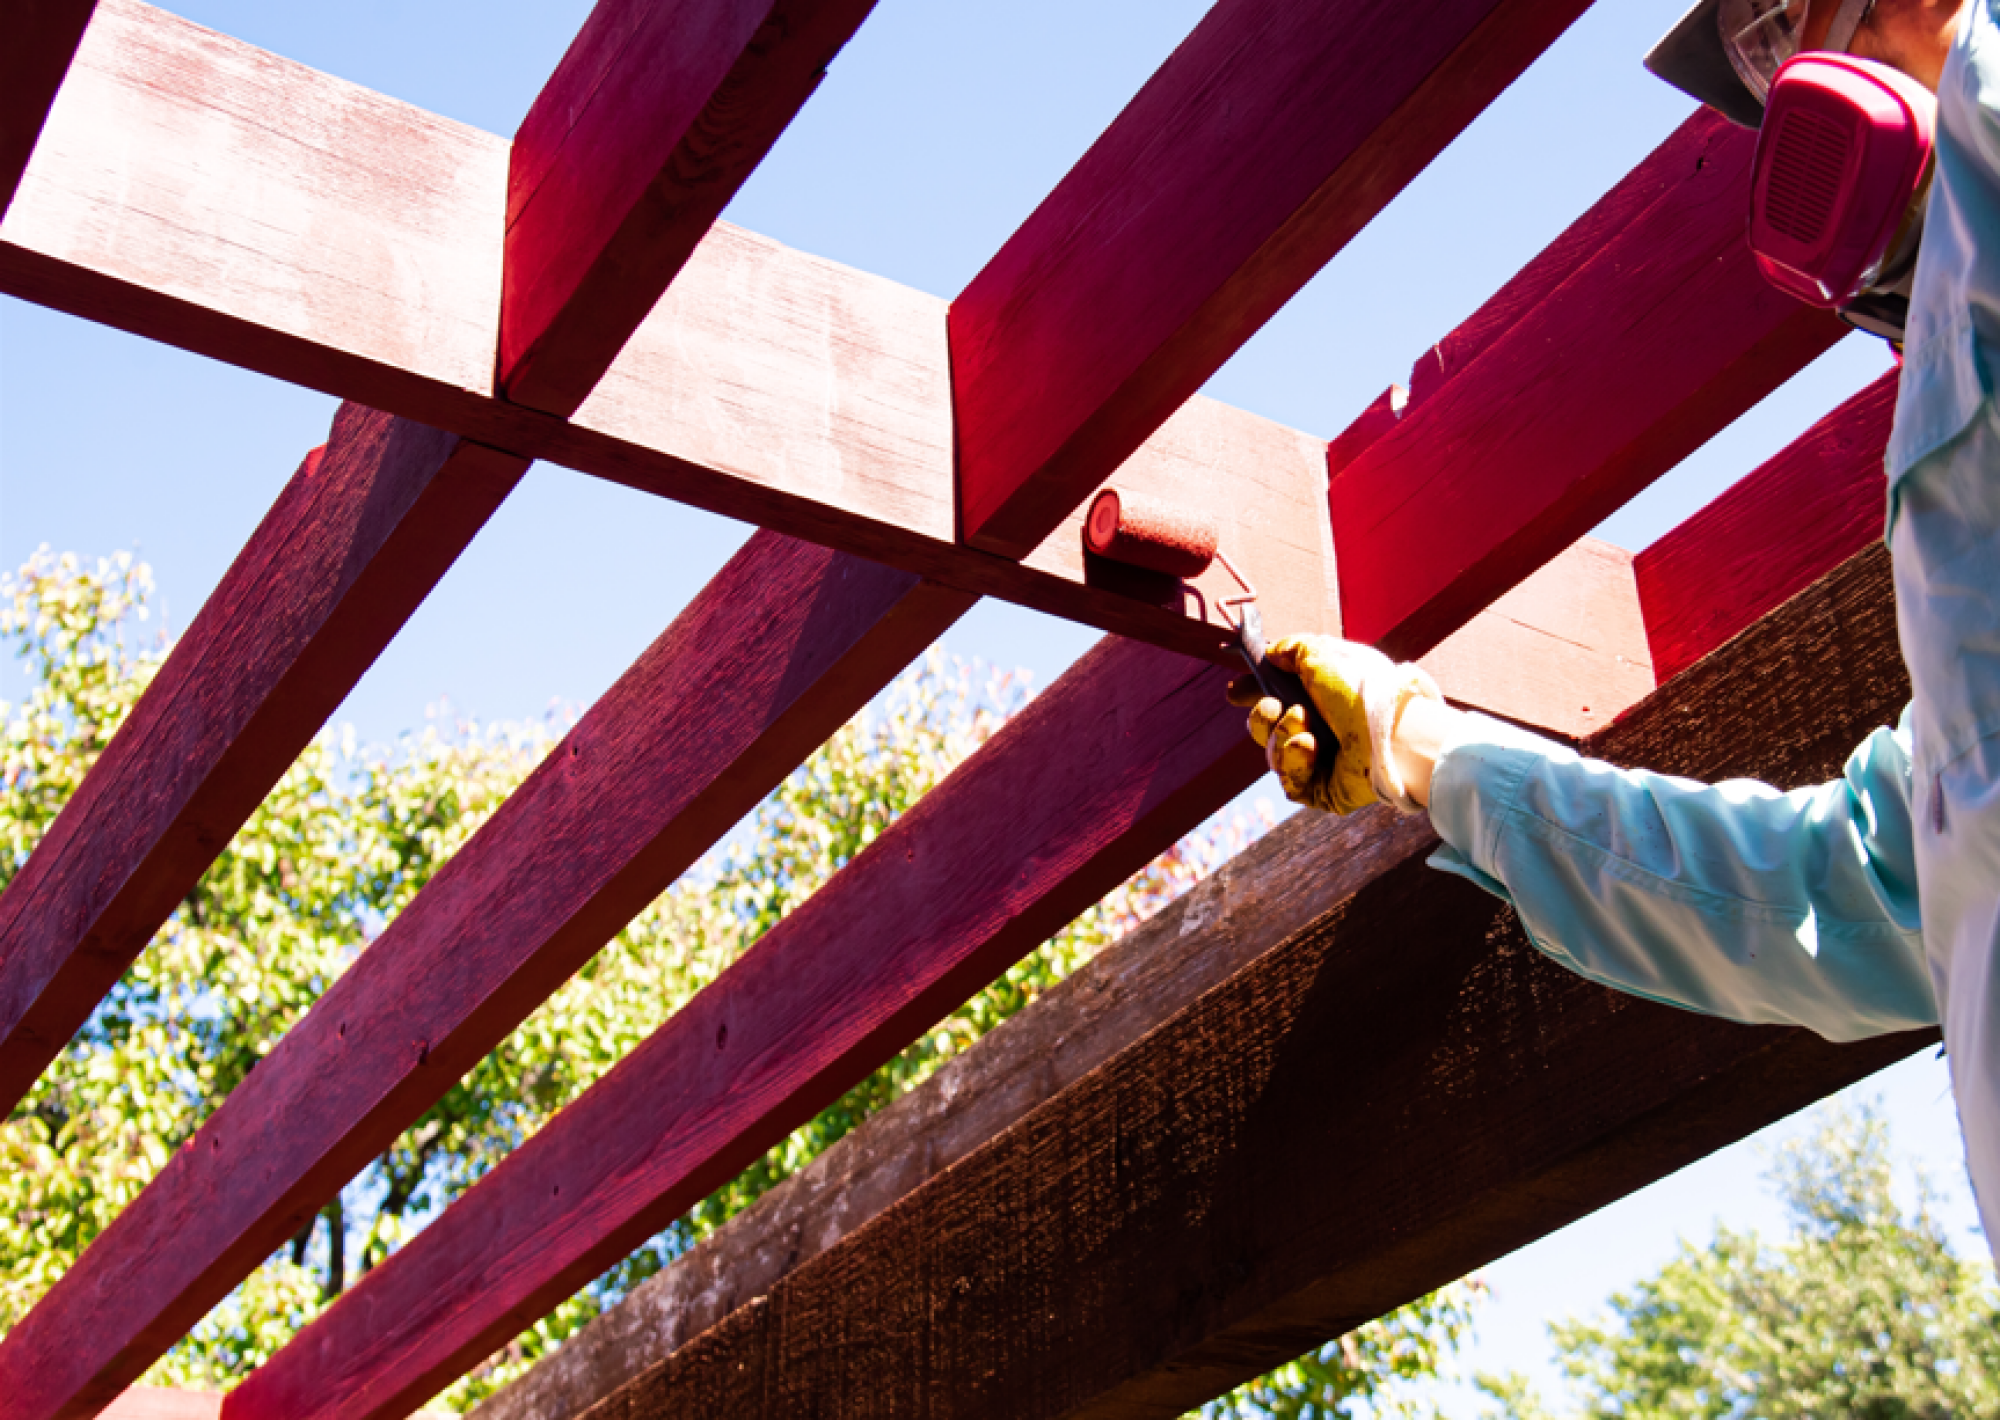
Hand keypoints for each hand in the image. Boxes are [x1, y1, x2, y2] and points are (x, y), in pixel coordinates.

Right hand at [1227, 636, 1390, 815]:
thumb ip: (1291, 649)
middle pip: (1265, 729)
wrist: (1390, 730)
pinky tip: (1310, 748)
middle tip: (1272, 707)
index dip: (1253, 692)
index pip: (1276, 696)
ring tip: (1307, 727)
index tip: (1235, 690)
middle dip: (1262, 716)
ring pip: (1272, 754)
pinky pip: (1288, 780)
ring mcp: (1320, 762)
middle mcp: (1320, 730)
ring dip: (1281, 735)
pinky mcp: (1321, 790)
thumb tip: (1272, 654)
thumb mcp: (1321, 655)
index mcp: (1320, 698)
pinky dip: (1293, 759)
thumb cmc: (1361, 690)